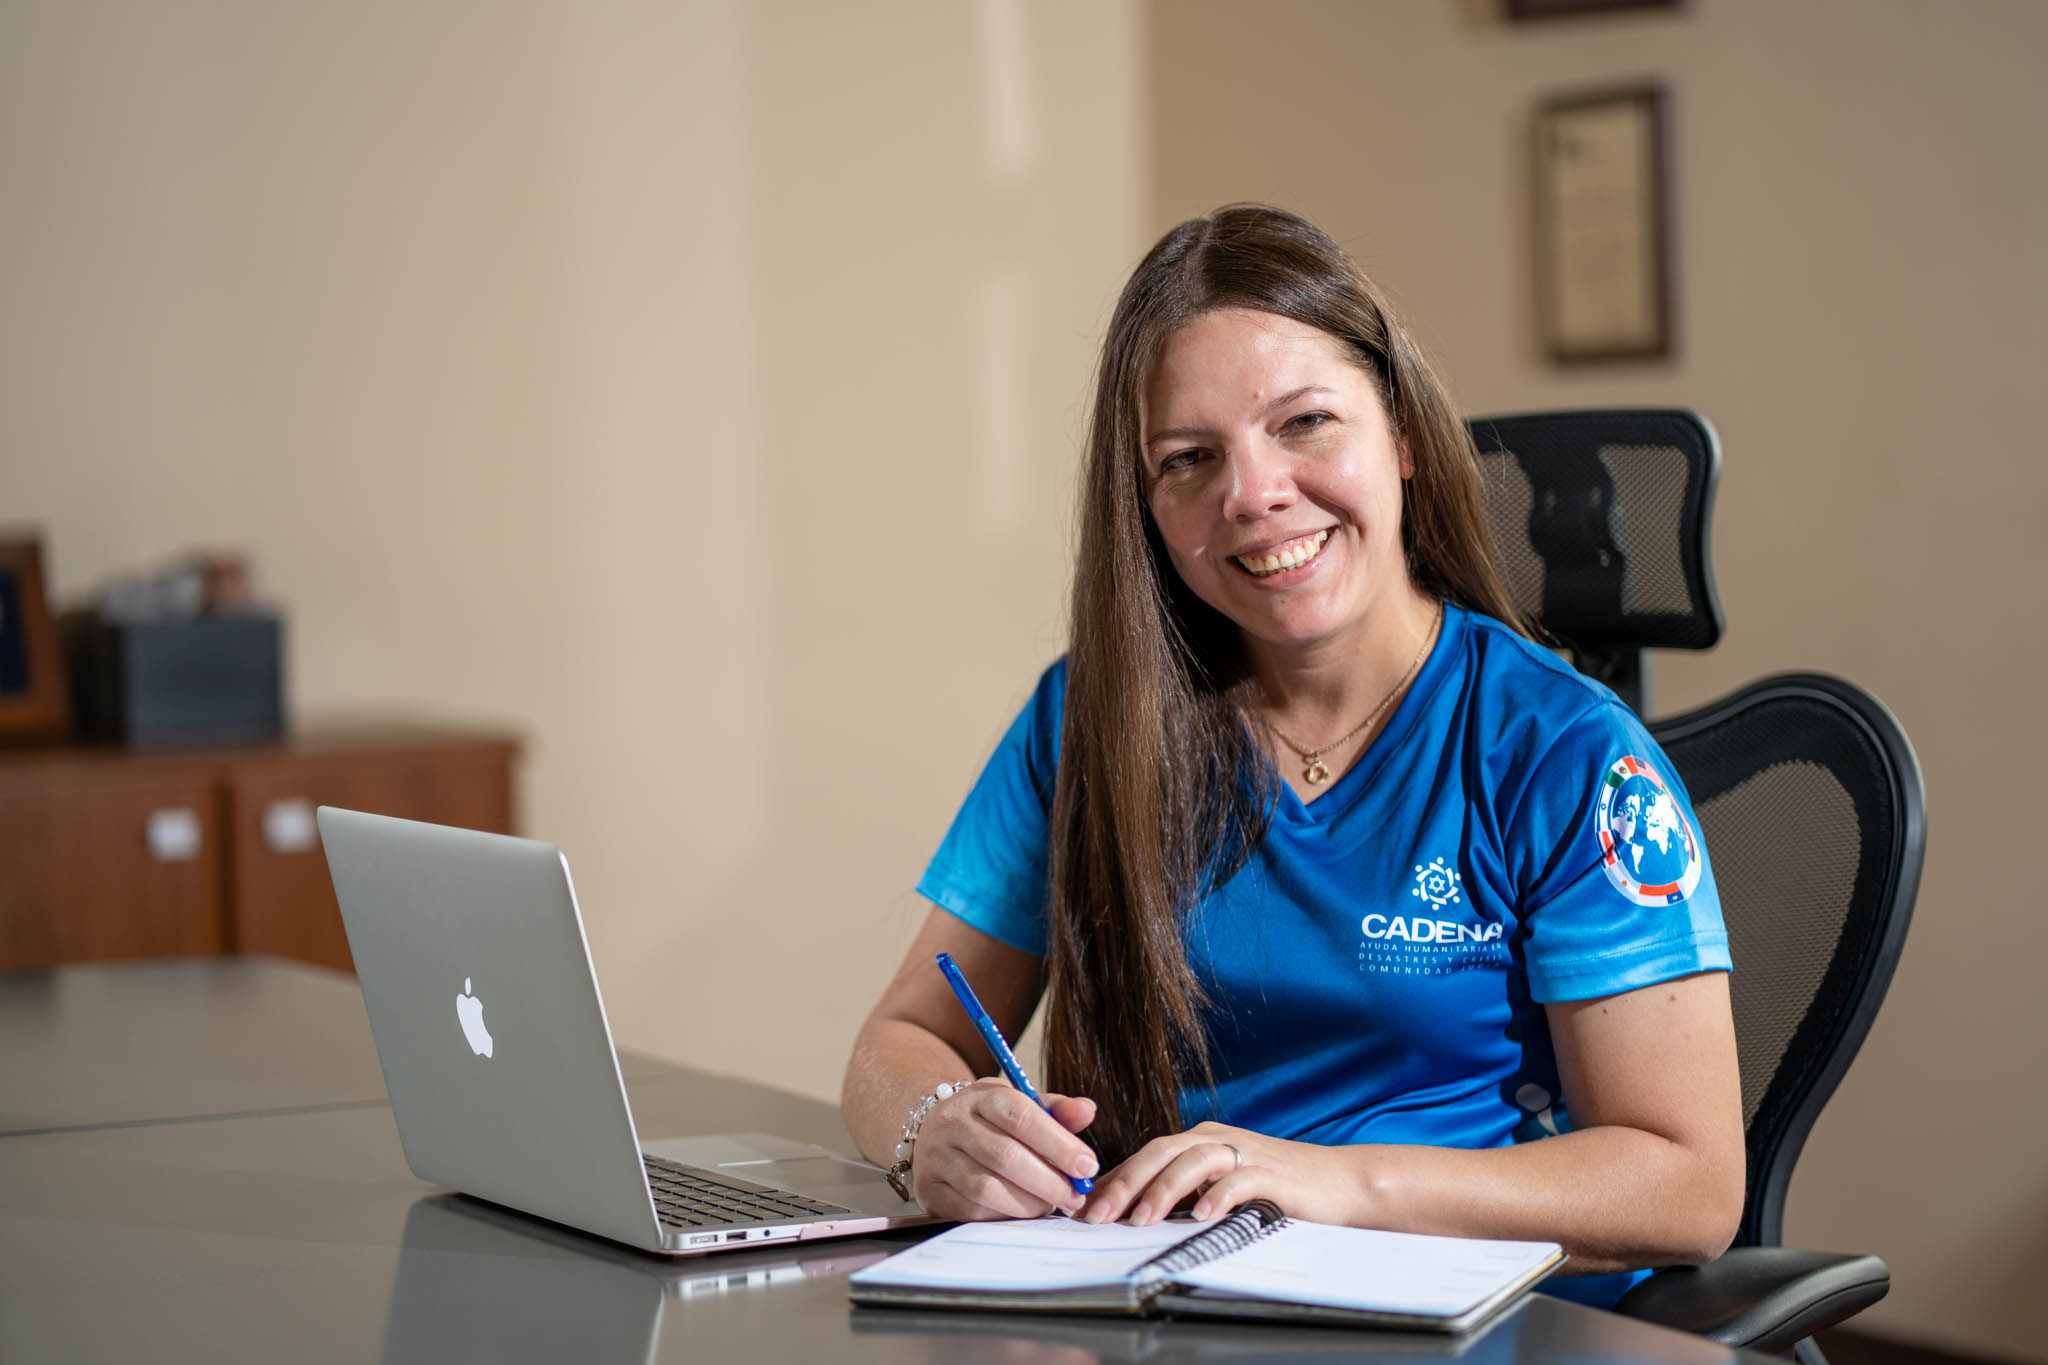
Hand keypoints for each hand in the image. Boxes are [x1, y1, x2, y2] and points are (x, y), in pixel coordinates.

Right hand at [910, 1079, 1100, 1221]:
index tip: (1087, 1166)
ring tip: (1050, 1205)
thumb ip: (1055, 1111)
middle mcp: (953, 1124)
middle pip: (1005, 1155)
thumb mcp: (1018, 1104)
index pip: (1020, 1116)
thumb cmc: (988, 1121)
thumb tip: (1087, 1111)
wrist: (932, 1132)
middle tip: (1075, 1196)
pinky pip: (970, 1210)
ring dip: (1028, 1203)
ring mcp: (937, 1158)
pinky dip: (1003, 1215)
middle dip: (1048, 1181)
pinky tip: (1021, 1212)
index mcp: (981, 1097)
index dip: (1058, 1144)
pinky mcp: (930, 1190)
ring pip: (987, 1188)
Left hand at [1079, 1121, 1357, 1226]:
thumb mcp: (1222, 1187)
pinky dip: (1218, 1196)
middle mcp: (1218, 1140)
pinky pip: (1240, 1180)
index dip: (1114, 1179)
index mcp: (1201, 1141)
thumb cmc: (1276, 1188)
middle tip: (1098, 1215)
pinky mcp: (1273, 1175)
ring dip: (1163, 1190)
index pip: (1147, 1155)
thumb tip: (1136, 1214)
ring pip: (1194, 1161)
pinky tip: (1200, 1216)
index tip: (1084, 1207)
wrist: (1340, 1183)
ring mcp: (1246, 1154)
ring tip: (1140, 1219)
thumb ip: (1185, 1193)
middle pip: (1161, 1151)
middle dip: (1126, 1183)